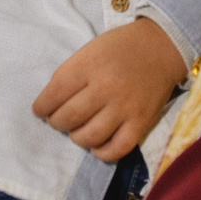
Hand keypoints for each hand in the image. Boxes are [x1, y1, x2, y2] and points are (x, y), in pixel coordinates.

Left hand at [32, 19, 186, 163]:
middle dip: (57, 122)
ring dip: (76, 137)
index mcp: (89, 65)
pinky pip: (117, 149)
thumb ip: (70, 74)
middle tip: (59, 119)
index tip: (40, 110)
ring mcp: (124, 107)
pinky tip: (96, 145)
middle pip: (69, 117)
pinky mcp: (141, 122)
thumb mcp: (89, 50)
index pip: (54, 94)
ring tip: (77, 130)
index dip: (42, 107)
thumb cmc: (120, 47)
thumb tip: (50, 103)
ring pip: (89, 137)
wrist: (161, 47)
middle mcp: (106, 87)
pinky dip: (102, 153)